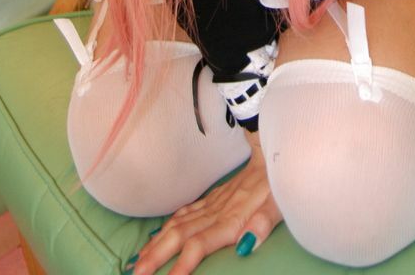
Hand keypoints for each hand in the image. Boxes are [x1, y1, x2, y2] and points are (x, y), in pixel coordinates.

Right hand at [128, 136, 280, 274]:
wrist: (275, 151)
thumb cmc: (278, 182)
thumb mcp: (278, 205)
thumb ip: (262, 225)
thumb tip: (245, 247)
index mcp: (231, 218)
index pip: (200, 245)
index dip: (182, 265)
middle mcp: (216, 212)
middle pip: (179, 236)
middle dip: (156, 256)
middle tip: (135, 274)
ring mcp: (213, 203)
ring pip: (177, 224)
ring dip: (157, 243)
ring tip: (138, 260)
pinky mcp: (214, 197)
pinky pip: (185, 212)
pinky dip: (168, 225)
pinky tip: (159, 234)